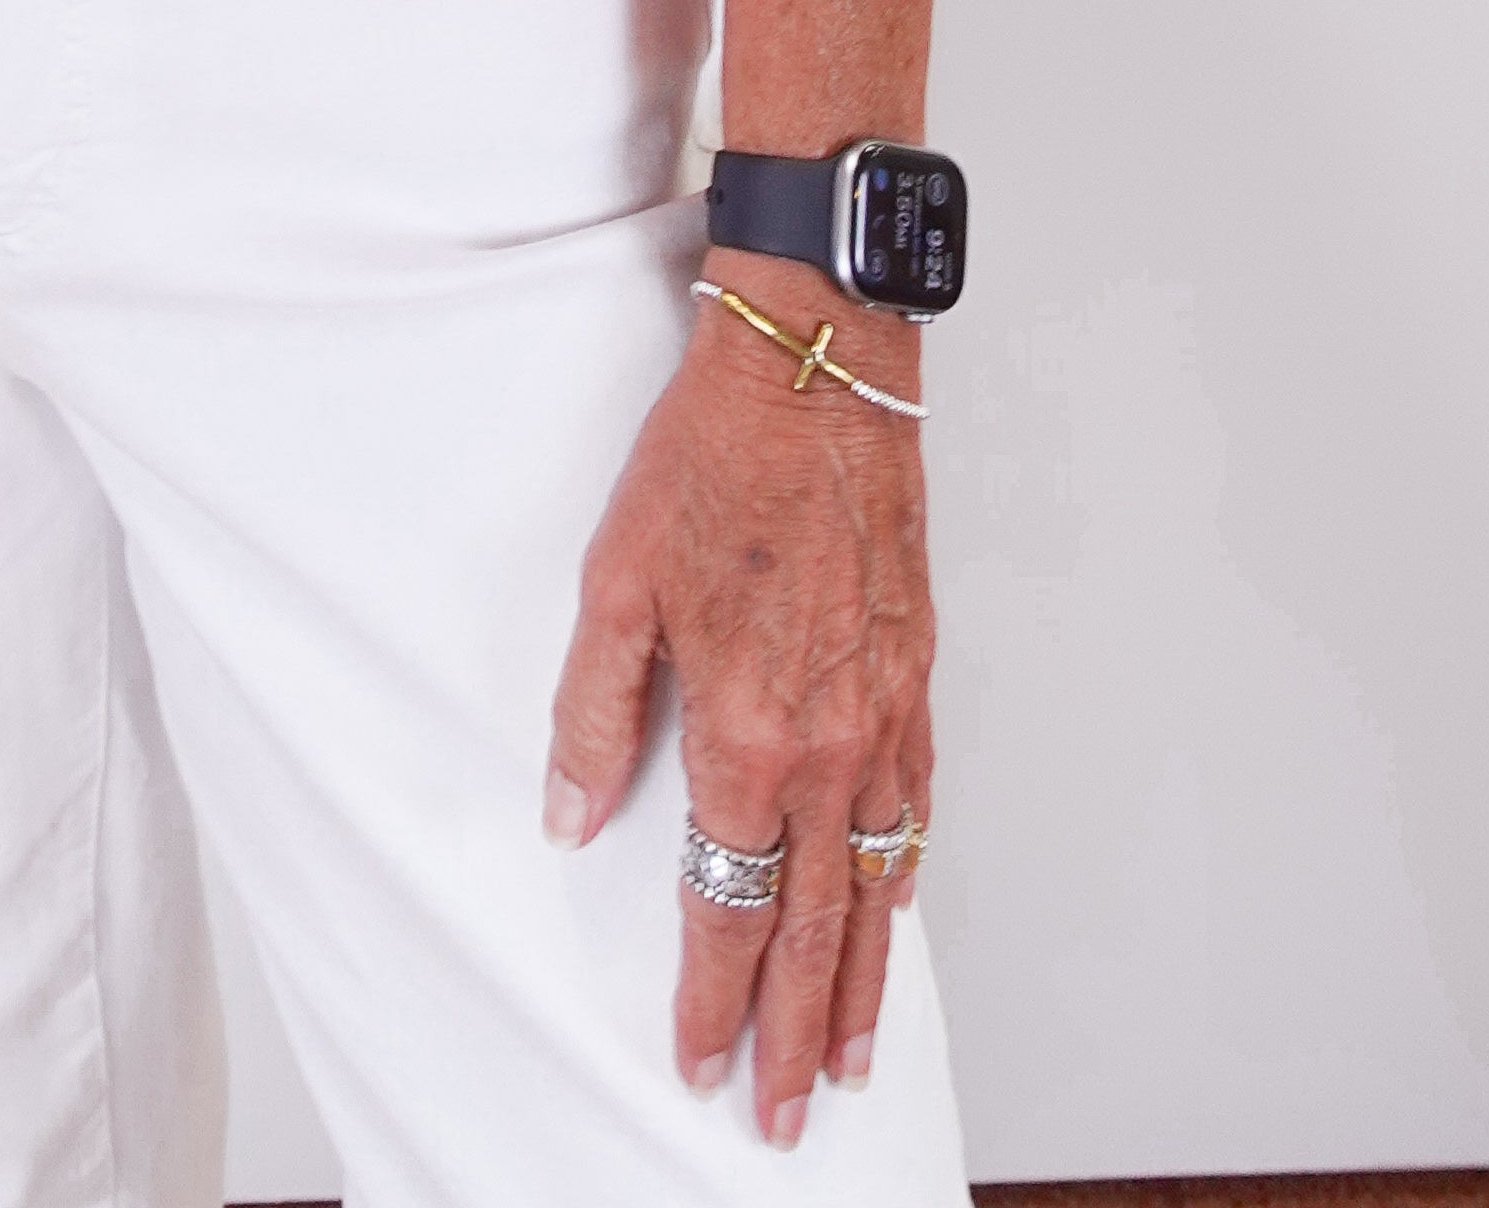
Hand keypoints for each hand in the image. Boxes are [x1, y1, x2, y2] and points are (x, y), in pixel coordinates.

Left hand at [546, 281, 932, 1143]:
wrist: (819, 377)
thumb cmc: (712, 463)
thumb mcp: (614, 583)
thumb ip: (592, 715)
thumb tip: (571, 820)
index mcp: (747, 735)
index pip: (729, 907)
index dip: (712, 997)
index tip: (698, 1062)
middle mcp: (829, 747)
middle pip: (812, 927)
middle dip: (789, 1031)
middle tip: (779, 1112)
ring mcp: (884, 719)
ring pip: (877, 888)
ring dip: (859, 984)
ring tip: (843, 1058)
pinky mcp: (917, 679)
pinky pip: (914, 814)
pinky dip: (902, 883)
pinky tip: (891, 915)